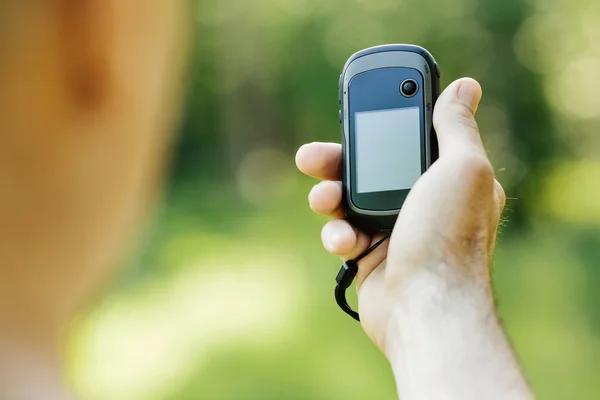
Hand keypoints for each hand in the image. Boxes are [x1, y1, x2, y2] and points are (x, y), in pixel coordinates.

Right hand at [296, 78, 505, 354]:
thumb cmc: (449, 238)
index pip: (409, 142)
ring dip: (329, 197)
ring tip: (324, 200)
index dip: (382, 128)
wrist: (425, 307)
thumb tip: (466, 87)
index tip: (358, 115)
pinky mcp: (371, 256)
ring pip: (348, 201)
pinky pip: (343, 234)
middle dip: (337, 162)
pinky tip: (345, 243)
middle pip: (369, 170)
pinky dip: (338, 236)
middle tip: (311, 157)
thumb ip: (457, 127)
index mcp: (446, 179)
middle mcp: (421, 203)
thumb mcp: (463, 169)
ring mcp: (394, 231)